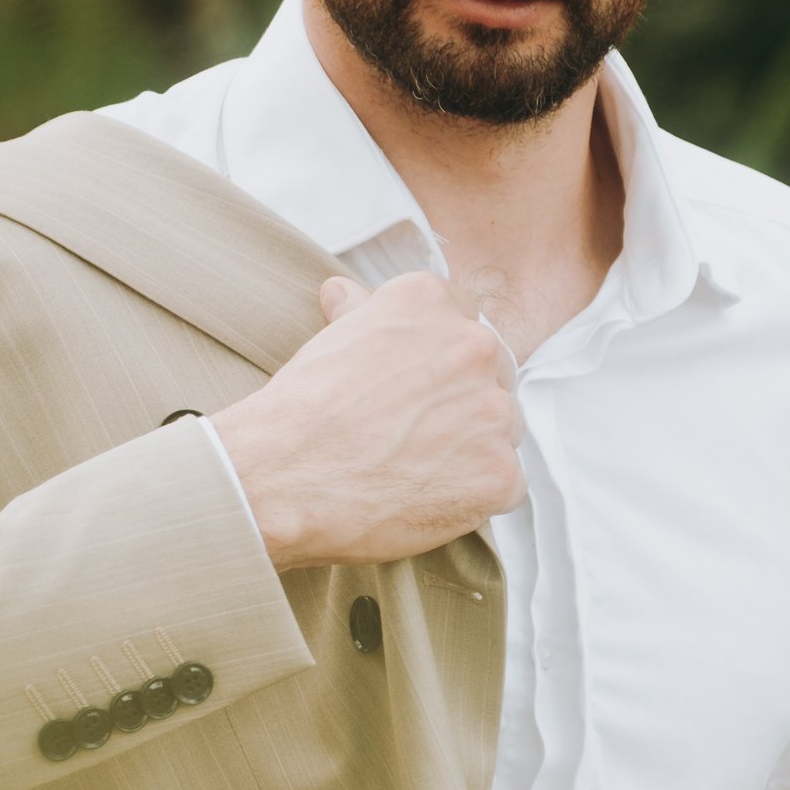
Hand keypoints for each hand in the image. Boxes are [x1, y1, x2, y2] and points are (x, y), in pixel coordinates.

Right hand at [210, 271, 526, 572]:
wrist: (282, 478)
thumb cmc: (300, 413)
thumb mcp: (328, 341)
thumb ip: (357, 313)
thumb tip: (345, 292)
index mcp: (432, 302)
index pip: (461, 325)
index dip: (438, 365)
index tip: (414, 391)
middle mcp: (473, 346)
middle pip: (490, 377)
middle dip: (460, 405)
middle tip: (410, 436)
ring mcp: (493, 411)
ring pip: (501, 430)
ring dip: (471, 450)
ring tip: (414, 470)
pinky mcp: (499, 473)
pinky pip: (507, 484)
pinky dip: (475, 496)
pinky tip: (429, 497)